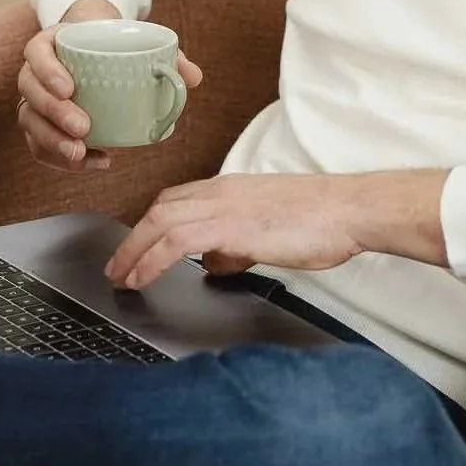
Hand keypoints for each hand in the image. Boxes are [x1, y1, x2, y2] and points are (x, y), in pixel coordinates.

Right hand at [16, 2, 203, 173]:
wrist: (99, 51)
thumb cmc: (116, 45)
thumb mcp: (139, 41)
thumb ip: (168, 56)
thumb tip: (193, 77)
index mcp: (51, 43)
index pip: (36, 52)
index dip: (47, 71)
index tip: (70, 87)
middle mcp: (36, 71)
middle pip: (30, 91)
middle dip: (54, 113)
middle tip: (84, 127)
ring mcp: (36, 98)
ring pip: (30, 121)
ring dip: (52, 141)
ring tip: (80, 153)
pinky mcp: (42, 124)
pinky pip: (39, 144)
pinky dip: (60, 158)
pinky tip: (93, 161)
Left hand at [104, 173, 380, 291]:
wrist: (348, 209)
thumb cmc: (322, 219)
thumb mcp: (271, 229)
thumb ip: (238, 244)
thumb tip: (217, 262)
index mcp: (230, 188)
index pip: (176, 200)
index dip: (149, 224)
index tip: (136, 245)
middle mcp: (220, 192)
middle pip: (159, 209)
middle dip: (131, 239)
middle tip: (117, 266)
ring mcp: (223, 207)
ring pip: (159, 222)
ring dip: (133, 251)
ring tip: (120, 276)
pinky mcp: (231, 227)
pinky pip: (175, 242)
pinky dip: (151, 260)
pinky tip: (142, 277)